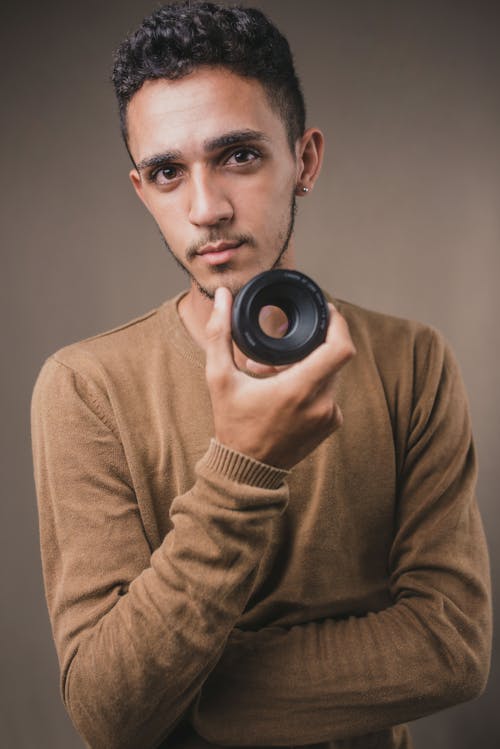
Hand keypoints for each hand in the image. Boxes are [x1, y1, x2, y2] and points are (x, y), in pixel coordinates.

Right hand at [205, 287, 355, 469]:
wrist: (246, 471)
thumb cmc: (232, 425)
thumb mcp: (219, 378)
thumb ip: (220, 334)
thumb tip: (223, 297)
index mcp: (298, 390)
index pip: (340, 348)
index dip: (339, 324)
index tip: (327, 311)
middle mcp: (321, 404)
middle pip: (333, 357)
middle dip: (313, 345)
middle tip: (285, 345)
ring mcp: (329, 416)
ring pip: (330, 374)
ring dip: (309, 366)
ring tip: (275, 372)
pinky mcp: (331, 425)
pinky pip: (330, 393)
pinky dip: (312, 385)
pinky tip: (285, 390)